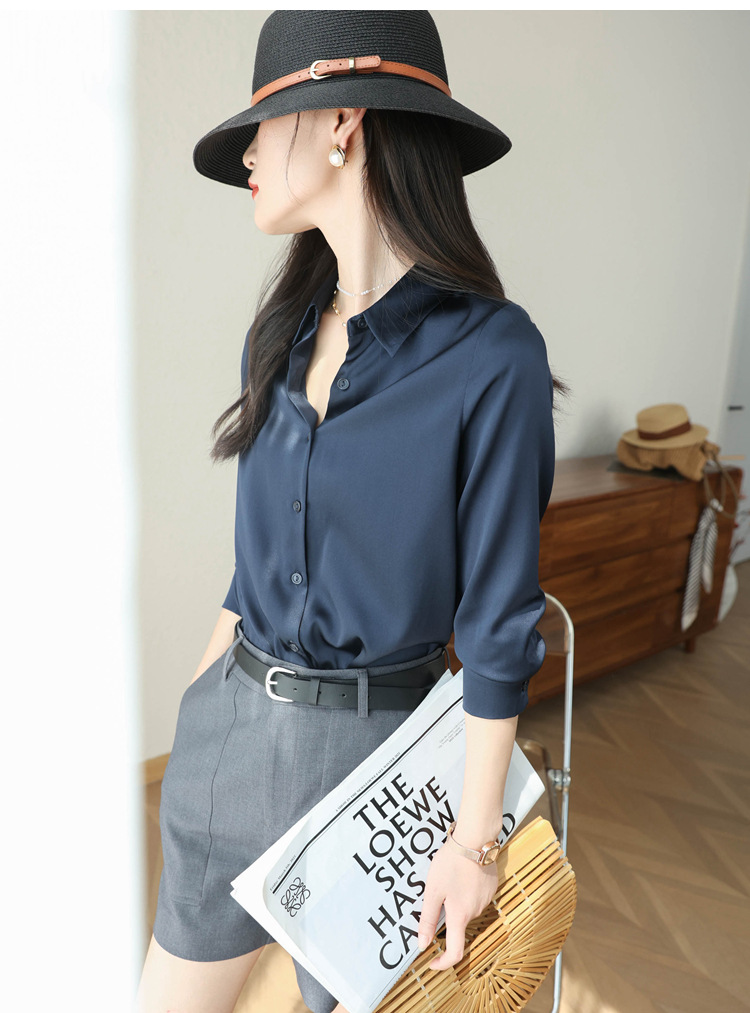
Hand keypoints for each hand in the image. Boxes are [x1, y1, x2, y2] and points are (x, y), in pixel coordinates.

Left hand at [416, 838, 498, 970]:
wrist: (475, 840)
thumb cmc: (451, 863)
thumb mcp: (432, 890)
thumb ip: (427, 919)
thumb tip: (422, 944)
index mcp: (460, 915)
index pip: (455, 952)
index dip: (443, 962)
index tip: (432, 962)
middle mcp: (476, 912)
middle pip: (459, 925)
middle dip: (446, 916)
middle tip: (437, 894)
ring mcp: (486, 900)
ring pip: (467, 910)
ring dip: (457, 902)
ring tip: (450, 879)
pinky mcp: (491, 888)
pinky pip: (476, 898)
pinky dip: (467, 893)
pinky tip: (462, 876)